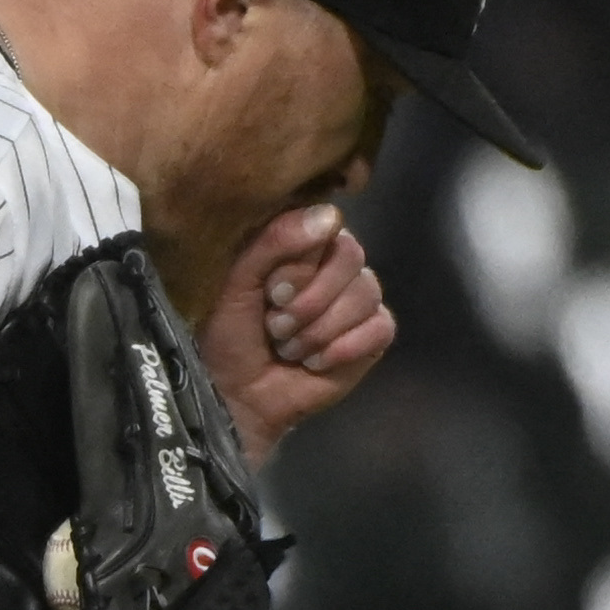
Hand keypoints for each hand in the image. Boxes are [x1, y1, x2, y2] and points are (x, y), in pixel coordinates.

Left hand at [190, 203, 391, 462]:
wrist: (238, 394)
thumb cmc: (229, 333)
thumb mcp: (237, 282)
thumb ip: (275, 240)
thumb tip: (331, 215)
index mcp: (304, 241)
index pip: (325, 227)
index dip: (301, 264)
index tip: (272, 292)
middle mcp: (337, 263)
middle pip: (352, 257)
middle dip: (310, 302)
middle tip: (276, 326)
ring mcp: (360, 298)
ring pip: (366, 294)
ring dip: (319, 332)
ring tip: (290, 348)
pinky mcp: (374, 334)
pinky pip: (380, 327)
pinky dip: (344, 350)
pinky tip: (316, 363)